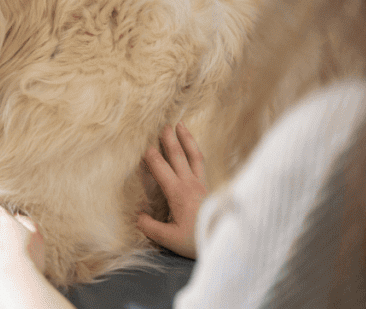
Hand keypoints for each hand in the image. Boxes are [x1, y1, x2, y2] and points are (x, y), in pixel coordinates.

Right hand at [137, 122, 207, 258]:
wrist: (226, 241)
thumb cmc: (197, 240)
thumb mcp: (169, 239)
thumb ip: (149, 226)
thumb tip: (139, 215)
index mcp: (178, 193)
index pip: (161, 168)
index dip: (151, 157)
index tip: (144, 148)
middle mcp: (191, 184)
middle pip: (179, 155)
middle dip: (170, 139)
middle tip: (165, 125)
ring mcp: (202, 185)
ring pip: (194, 156)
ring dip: (187, 139)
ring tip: (182, 126)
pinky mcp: (209, 189)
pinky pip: (202, 165)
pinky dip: (196, 153)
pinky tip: (195, 150)